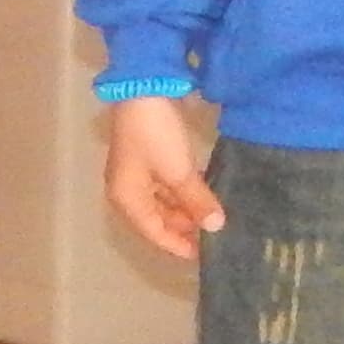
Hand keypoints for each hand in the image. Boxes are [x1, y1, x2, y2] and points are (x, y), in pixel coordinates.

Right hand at [104, 94, 223, 262]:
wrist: (143, 88)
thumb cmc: (155, 135)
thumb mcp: (178, 171)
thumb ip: (197, 201)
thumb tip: (216, 227)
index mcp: (127, 200)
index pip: (155, 234)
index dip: (180, 246)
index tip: (208, 254)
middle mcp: (127, 192)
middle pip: (157, 221)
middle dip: (184, 229)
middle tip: (216, 234)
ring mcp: (135, 174)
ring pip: (162, 203)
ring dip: (184, 211)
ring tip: (213, 216)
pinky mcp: (146, 159)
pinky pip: (164, 187)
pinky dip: (181, 194)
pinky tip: (202, 195)